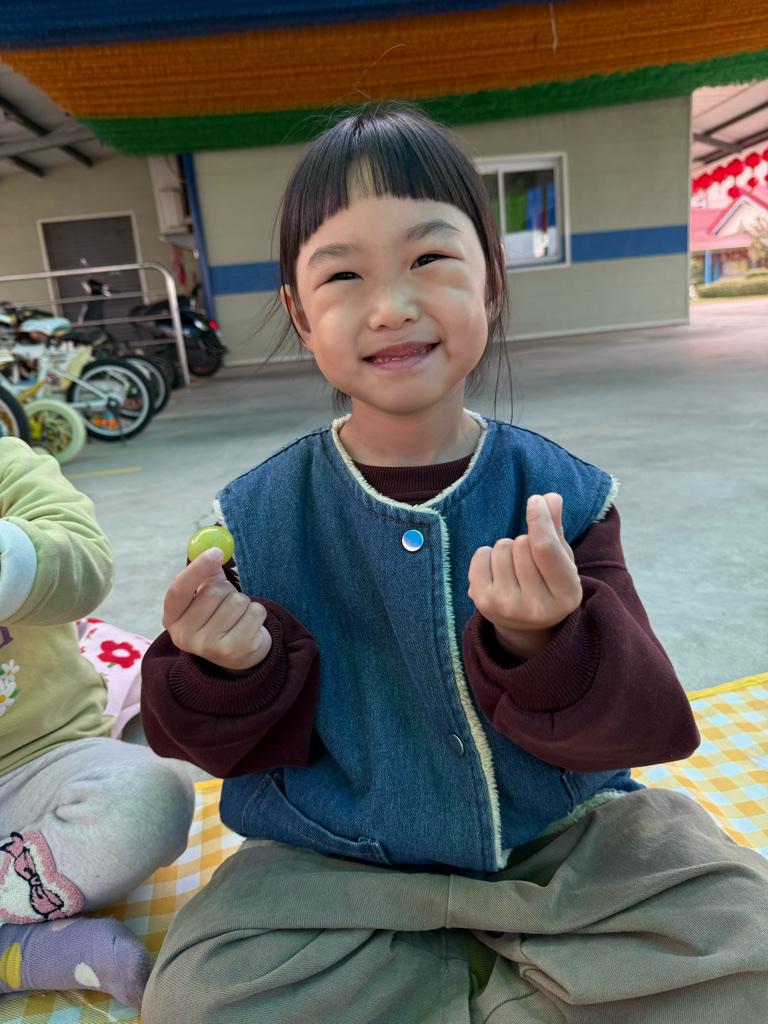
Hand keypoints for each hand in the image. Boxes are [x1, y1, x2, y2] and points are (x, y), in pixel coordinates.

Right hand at [163, 548, 271, 671]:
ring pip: (237, 602)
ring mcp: (207, 647)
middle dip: (228, 590)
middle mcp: (184, 636)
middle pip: (213, 592)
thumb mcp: (206, 594)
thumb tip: (213, 546)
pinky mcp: (233, 650)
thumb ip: (206, 572)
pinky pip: (254, 613)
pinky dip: (257, 613)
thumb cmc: (219, 615)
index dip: (196, 568)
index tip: (216, 551)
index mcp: (172, 619)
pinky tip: (249, 625)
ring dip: (244, 603)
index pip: (178, 589)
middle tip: (227, 602)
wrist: (239, 653)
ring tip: (238, 616)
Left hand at [468, 493, 581, 657]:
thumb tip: (550, 499)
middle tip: (529, 560)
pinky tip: (497, 569)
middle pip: (522, 544)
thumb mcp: (561, 561)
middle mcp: (537, 607)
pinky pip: (481, 556)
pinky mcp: (483, 603)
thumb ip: (556, 530)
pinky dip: (487, 554)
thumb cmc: (548, 583)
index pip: (546, 549)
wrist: (525, 625)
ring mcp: (507, 608)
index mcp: (566, 595)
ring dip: (507, 548)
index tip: (535, 501)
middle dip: (525, 540)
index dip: (540, 521)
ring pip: (501, 548)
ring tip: (515, 567)